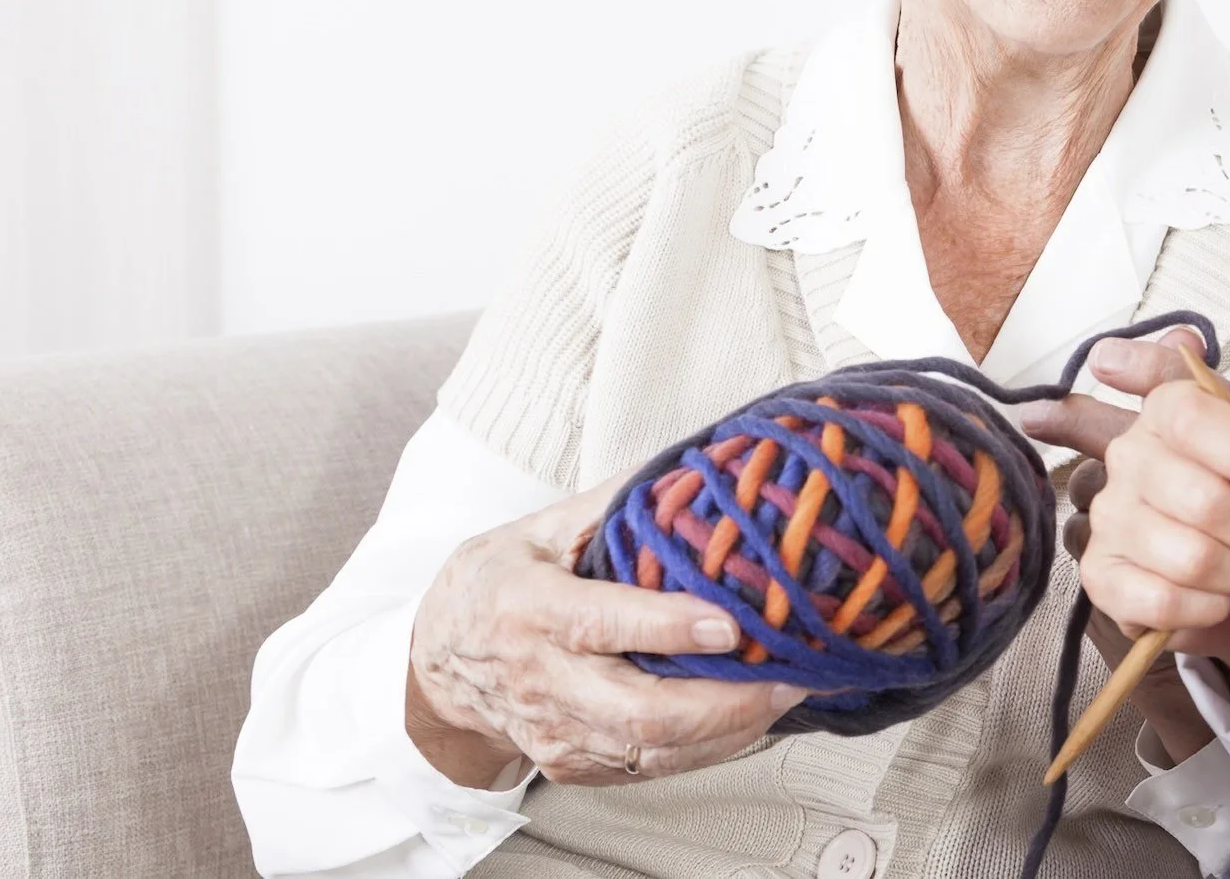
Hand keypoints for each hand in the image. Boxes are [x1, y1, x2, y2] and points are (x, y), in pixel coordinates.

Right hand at [405, 480, 809, 786]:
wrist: (437, 664)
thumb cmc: (497, 582)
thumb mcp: (540, 528)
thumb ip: (615, 502)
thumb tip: (697, 461)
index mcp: (528, 610)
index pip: (603, 624)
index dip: (668, 627)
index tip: (730, 622)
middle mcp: (542, 681)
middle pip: (640, 712)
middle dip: (725, 702)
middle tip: (792, 671)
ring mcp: (557, 732)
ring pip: (654, 750)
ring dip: (732, 728)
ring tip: (789, 690)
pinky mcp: (574, 764)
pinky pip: (651, 768)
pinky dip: (710, 747)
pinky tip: (751, 716)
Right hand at [1024, 325, 1229, 756]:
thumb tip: (1203, 346)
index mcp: (1168, 411)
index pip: (1197, 417)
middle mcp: (1128, 456)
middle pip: (1204, 498)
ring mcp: (1109, 517)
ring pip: (1191, 556)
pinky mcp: (1102, 576)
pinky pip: (1161, 600)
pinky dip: (1207, 607)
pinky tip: (1218, 597)